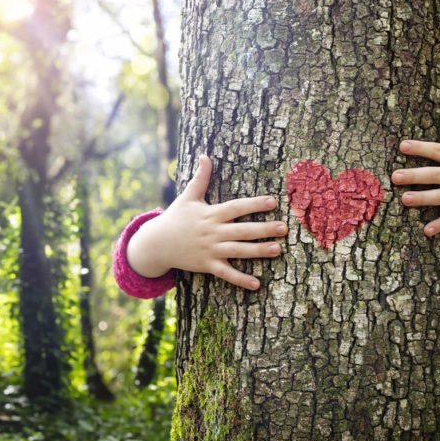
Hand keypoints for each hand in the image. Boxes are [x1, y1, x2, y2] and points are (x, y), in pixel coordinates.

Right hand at [126, 154, 286, 289]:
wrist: (155, 244)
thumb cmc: (175, 217)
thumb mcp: (188, 197)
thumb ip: (200, 178)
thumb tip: (205, 156)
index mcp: (211, 214)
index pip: (236, 207)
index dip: (254, 204)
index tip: (273, 201)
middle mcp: (213, 232)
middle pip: (242, 230)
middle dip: (264, 229)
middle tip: (284, 228)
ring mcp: (210, 250)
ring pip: (239, 251)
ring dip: (258, 251)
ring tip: (278, 249)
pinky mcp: (207, 265)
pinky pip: (226, 274)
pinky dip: (241, 280)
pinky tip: (257, 284)